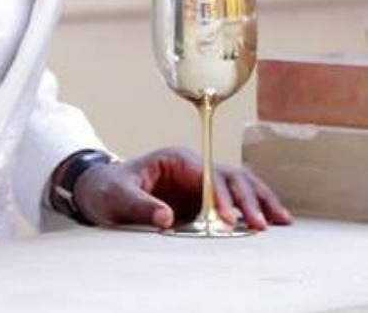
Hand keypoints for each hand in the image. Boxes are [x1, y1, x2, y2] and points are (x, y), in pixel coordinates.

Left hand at [72, 146, 291, 230]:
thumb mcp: (118, 196)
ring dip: (259, 201)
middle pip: (229, 177)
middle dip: (247, 199)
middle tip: (262, 225)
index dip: (221, 197)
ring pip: (239, 185)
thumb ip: (140, 206)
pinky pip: (236, 201)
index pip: (207, 175)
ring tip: (281, 221)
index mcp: (175, 159)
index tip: (230, 219)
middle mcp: (193, 167)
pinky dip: (254, 208)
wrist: (103, 191)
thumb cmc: (109, 189)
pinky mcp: (204, 199)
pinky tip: (273, 220)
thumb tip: (164, 218)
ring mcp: (201, 182)